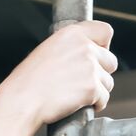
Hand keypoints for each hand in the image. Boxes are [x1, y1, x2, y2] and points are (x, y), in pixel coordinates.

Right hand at [0, 21, 116, 131]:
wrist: (23, 99)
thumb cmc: (30, 80)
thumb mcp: (49, 50)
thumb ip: (72, 48)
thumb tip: (88, 55)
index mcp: (72, 33)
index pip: (105, 31)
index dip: (104, 46)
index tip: (97, 57)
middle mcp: (84, 47)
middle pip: (111, 61)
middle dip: (101, 73)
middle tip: (84, 82)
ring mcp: (90, 68)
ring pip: (108, 82)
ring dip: (97, 91)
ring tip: (77, 95)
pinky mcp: (92, 88)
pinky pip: (104, 99)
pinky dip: (95, 105)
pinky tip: (78, 104)